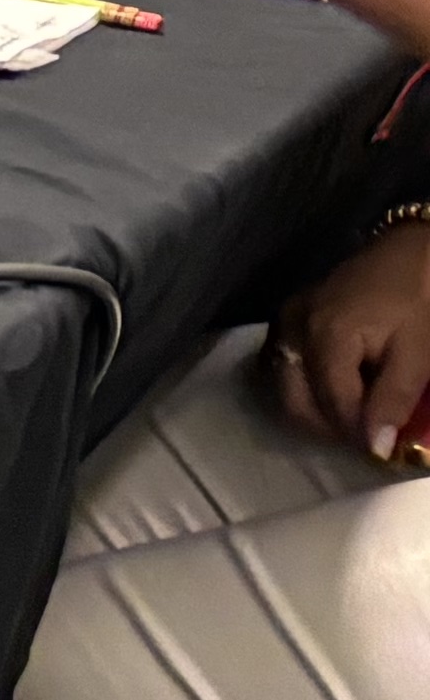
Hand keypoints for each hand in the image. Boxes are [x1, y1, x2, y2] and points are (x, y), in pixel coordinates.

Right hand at [276, 217, 429, 462]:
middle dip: (329, 428)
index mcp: (327, 337)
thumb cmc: (421, 297)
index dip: (357, 434)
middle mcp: (294, 330)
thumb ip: (394, 399)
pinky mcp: (290, 314)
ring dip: (315, 409)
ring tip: (354, 416)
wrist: (414, 247)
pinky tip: (335, 389)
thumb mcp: (419, 351)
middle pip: (294, 401)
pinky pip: (285, 364)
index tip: (383, 452)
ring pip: (284, 386)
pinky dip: (305, 386)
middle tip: (367, 437)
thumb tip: (375, 449)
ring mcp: (287, 320)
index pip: (332, 404)